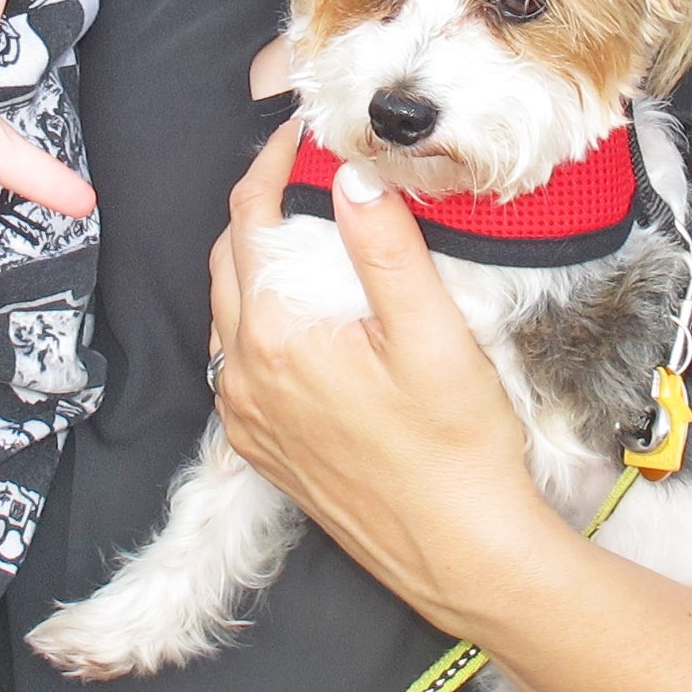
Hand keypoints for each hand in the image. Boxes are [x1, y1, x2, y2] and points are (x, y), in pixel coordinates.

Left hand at [205, 124, 543, 630]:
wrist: (464, 555)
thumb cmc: (458, 451)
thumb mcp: (433, 334)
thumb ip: (386, 247)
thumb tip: (351, 175)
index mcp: (276, 336)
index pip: (251, 217)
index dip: (273, 162)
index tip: (303, 135)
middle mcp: (244, 376)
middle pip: (228, 257)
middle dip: (260, 205)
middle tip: (305, 173)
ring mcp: (248, 416)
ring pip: (226, 308)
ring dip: (254, 260)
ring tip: (305, 229)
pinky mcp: (263, 447)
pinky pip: (237, 359)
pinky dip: (256, 316)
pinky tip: (302, 310)